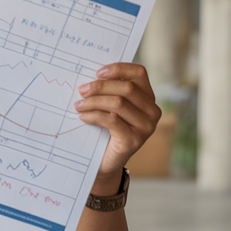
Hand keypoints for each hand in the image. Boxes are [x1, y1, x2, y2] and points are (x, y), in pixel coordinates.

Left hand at [74, 63, 160, 192]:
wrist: (106, 161)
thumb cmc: (106, 129)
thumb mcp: (111, 107)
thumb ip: (109, 92)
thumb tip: (90, 76)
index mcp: (148, 98)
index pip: (139, 73)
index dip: (119, 69)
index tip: (97, 72)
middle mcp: (152, 111)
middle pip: (127, 88)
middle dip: (100, 87)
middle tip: (81, 90)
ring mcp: (146, 127)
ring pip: (118, 103)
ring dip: (94, 102)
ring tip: (78, 105)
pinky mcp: (135, 140)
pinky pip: (112, 120)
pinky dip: (94, 115)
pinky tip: (83, 117)